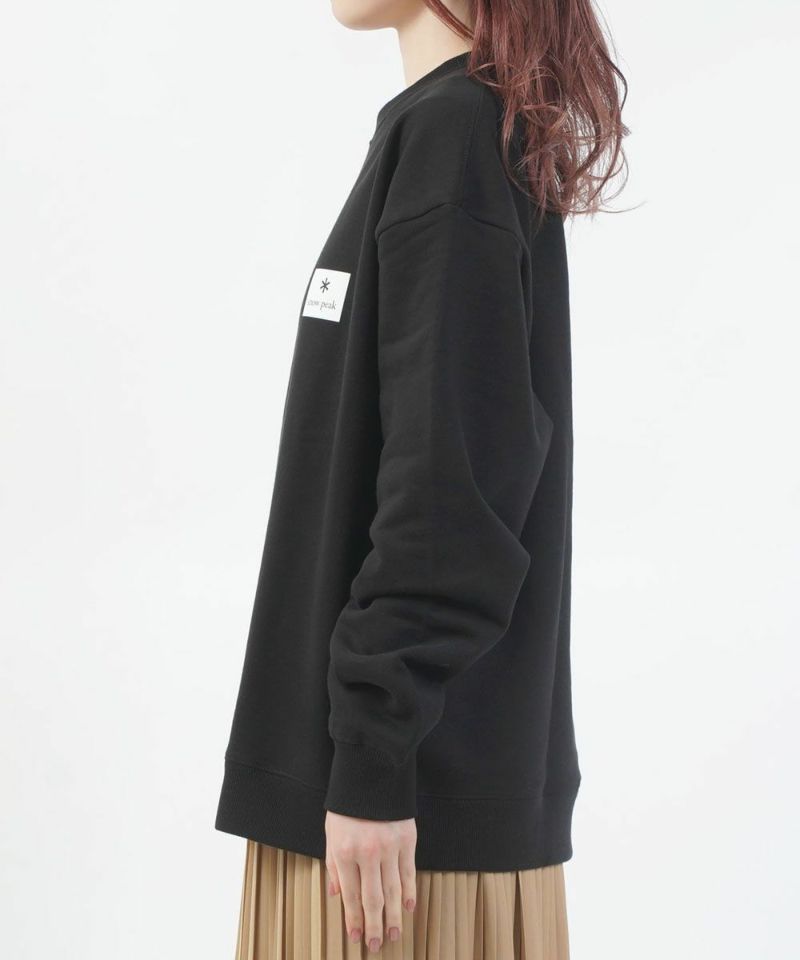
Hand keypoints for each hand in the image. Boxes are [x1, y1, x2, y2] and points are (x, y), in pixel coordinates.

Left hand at [324, 810, 416, 951]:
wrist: (371, 771)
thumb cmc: (348, 803)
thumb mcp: (331, 832)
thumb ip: (333, 864)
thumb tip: (337, 893)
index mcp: (346, 852)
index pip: (351, 896)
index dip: (354, 919)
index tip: (357, 937)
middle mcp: (368, 853)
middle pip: (373, 899)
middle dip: (375, 925)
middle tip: (378, 945)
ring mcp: (390, 846)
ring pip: (393, 890)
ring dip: (394, 916)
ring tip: (395, 934)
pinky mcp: (407, 838)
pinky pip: (409, 871)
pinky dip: (409, 891)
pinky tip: (408, 906)